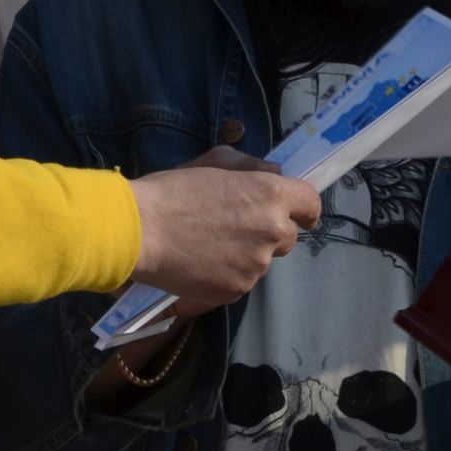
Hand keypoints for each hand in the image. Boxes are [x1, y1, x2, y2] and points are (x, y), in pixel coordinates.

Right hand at [129, 147, 320, 316]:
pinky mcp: (236, 290)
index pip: (311, 204)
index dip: (304, 209)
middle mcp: (272, 231)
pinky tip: (200, 263)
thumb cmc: (172, 190)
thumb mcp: (213, 161)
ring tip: (210, 246)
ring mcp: (256, 265)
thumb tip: (273, 174)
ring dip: (247, 254)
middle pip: (289, 237)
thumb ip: (250, 166)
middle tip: (236, 227)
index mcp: (270, 195)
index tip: (297, 214)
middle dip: (270, 232)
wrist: (140, 231)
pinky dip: (227, 274)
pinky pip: (240, 281)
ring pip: (262, 261)